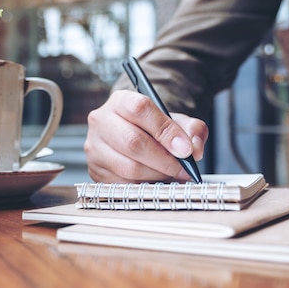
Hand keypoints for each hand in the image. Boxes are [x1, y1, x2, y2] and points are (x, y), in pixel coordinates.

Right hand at [84, 90, 208, 182]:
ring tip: (171, 175)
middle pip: (133, 142)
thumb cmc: (154, 128)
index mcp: (120, 101)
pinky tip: (155, 181)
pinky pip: (123, 185)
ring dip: (156, 176)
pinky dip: (144, 186)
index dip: (165, 131)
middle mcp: (101, 121)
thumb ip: (192, 129)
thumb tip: (194, 150)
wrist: (133, 136)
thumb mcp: (176, 121)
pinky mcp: (95, 170)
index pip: (140, 109)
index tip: (185, 149)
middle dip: (164, 160)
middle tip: (183, 169)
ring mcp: (94, 147)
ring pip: (128, 167)